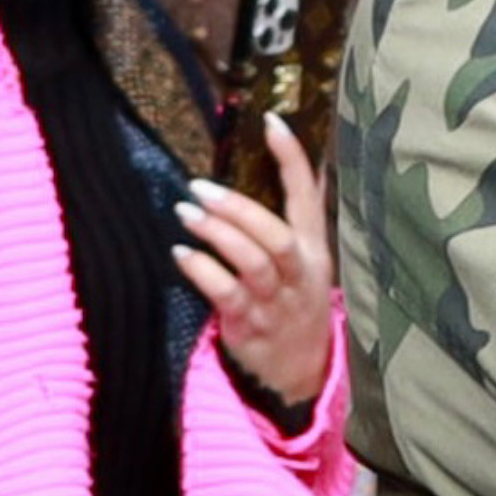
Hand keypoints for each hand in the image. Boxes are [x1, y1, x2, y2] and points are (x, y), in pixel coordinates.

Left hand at [174, 113, 331, 410]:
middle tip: (199, 187)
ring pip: (254, 262)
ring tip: (185, 212)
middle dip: (240, 208)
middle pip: (277, 235)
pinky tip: (180, 255)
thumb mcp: (304, 261)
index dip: (293, 160)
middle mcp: (300, 272)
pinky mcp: (251, 324)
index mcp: (314, 249)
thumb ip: (293, 219)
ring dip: (218, 235)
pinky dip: (203, 272)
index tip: (271, 123)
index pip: (309, 197)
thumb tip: (288, 166)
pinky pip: (227, 294)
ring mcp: (277, 300)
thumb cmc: (293, 303)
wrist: (301, 372)